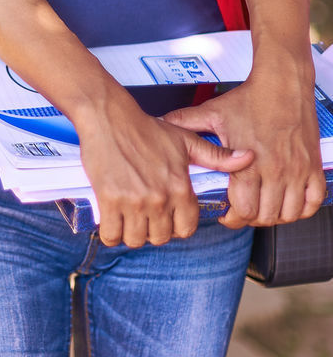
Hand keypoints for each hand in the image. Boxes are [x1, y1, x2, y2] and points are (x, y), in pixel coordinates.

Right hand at [76, 94, 253, 248]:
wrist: (109, 117)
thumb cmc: (144, 128)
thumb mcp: (185, 140)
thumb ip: (217, 156)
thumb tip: (248, 157)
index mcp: (180, 188)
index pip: (186, 229)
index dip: (176, 226)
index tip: (167, 217)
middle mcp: (159, 199)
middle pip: (159, 237)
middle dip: (153, 231)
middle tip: (145, 216)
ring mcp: (133, 201)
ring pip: (135, 239)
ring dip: (131, 234)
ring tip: (128, 219)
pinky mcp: (109, 200)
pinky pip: (111, 234)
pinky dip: (110, 233)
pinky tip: (111, 221)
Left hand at [162, 59, 324, 228]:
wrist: (282, 83)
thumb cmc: (249, 98)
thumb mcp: (213, 112)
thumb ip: (186, 122)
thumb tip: (162, 123)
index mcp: (247, 164)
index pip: (242, 210)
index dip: (232, 218)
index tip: (227, 216)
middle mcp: (274, 171)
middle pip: (265, 216)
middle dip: (251, 219)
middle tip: (244, 212)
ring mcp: (296, 171)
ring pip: (289, 214)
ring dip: (276, 216)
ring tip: (264, 208)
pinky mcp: (313, 166)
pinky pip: (314, 202)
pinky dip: (303, 208)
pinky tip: (290, 202)